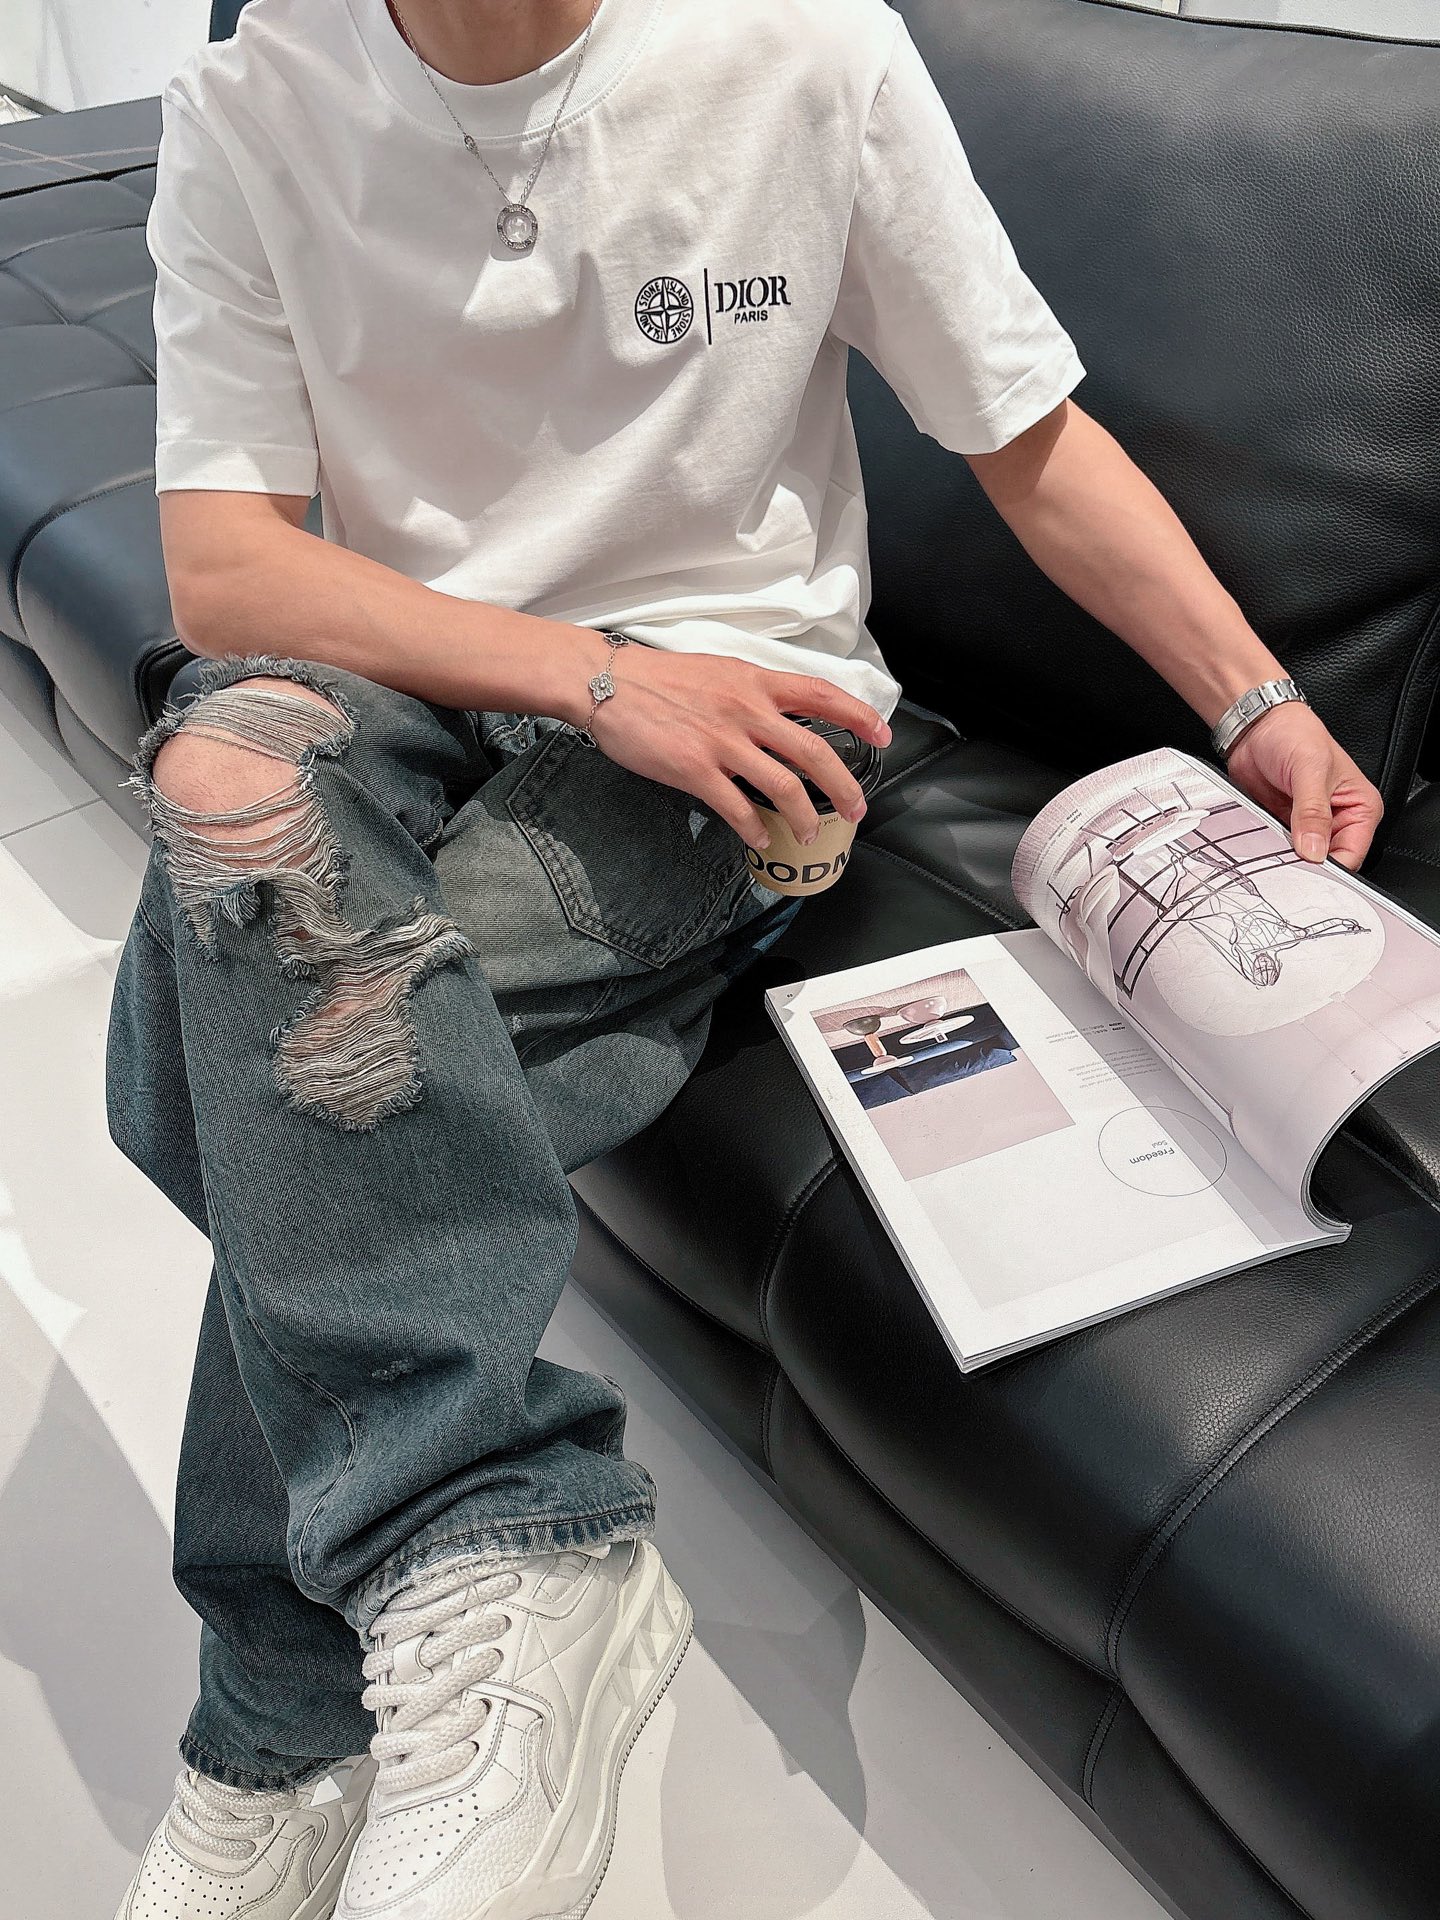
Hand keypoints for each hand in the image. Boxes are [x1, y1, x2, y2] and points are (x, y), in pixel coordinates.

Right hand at [583, 644, 891, 852]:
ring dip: (804, 817)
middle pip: (814, 750)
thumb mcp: (719, 672)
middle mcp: (747, 710)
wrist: (608, 684)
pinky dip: (755, 828)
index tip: (882, 735)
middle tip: (857, 809)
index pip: (822, 695)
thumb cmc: (660, 679)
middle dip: (844, 785)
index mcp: (755, 682)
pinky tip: (761, 839)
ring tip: (810, 834)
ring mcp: (722, 741)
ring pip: (783, 786)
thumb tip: (780, 721)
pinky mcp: (694, 769)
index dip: (859, 716)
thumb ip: (753, 695)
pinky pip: (737, 807)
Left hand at [1223, 701, 1381, 871]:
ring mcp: (1309, 825)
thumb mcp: (1309, 770)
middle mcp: (1338, 819)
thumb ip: (1312, 812)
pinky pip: (1279, 849)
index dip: (1332, 868)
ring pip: (1301, 859)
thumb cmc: (1294, 734)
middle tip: (1286, 863)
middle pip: (1327, 862)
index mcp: (1360, 807)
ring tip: (1271, 849)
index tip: (1309, 871)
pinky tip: (1261, 845)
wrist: (1258, 726)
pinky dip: (1270, 851)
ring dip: (1285, 858)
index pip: (1353, 854)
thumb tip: (1314, 850)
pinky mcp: (1284, 825)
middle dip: (1307, 866)